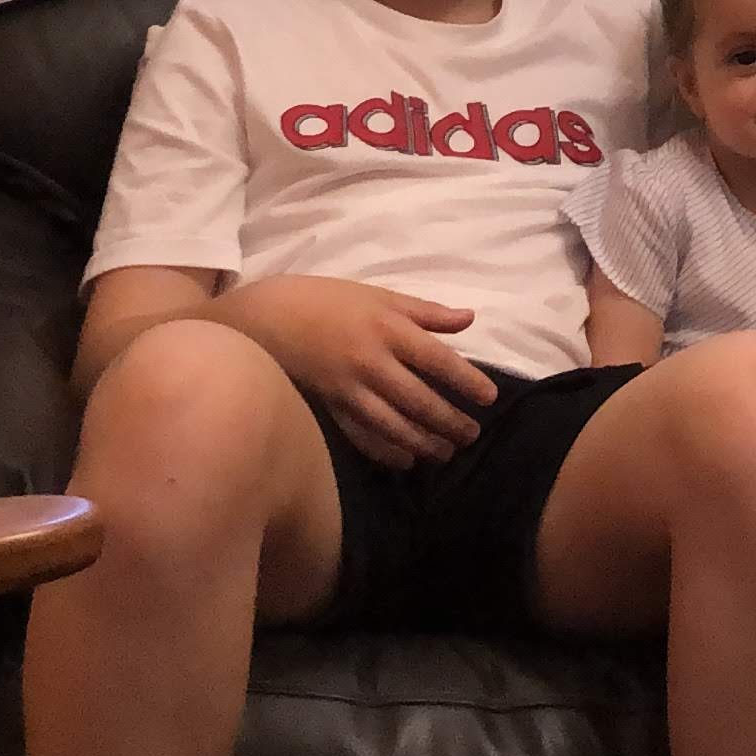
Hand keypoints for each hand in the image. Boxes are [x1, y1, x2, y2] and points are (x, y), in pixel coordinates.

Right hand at [227, 278, 498, 467]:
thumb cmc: (327, 300)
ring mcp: (348, 390)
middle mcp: (371, 362)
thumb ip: (425, 311)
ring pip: (394, 426)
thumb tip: (469, 319)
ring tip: (446, 452)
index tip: (489, 398)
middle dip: (450, 421)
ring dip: (424, 442)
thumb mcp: (377, 295)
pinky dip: (386, 452)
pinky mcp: (328, 409)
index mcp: (388, 328)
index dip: (467, 381)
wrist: (266, 318)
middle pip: (420, 400)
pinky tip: (405, 460)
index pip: (438, 360)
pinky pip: (362, 437)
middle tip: (472, 435)